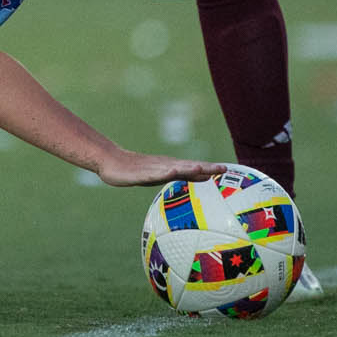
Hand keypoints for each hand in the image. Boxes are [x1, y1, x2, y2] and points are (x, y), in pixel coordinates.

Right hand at [96, 151, 225, 187]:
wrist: (110, 161)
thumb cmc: (135, 169)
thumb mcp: (162, 173)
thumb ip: (182, 174)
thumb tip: (204, 175)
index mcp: (170, 166)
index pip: (193, 167)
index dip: (209, 168)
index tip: (226, 169)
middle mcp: (164, 165)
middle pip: (187, 166)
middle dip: (205, 167)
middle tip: (222, 168)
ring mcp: (153, 168)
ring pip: (173, 168)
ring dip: (187, 168)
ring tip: (201, 168)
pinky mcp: (141, 173)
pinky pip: (153, 173)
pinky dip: (164, 172)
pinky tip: (171, 171)